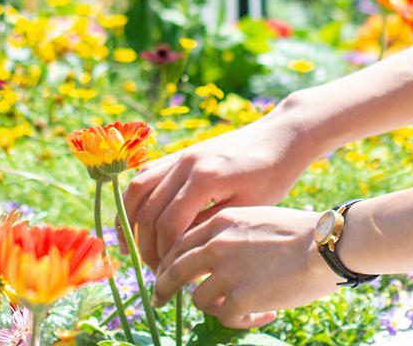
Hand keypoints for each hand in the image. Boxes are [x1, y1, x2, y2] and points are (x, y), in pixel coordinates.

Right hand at [123, 107, 315, 271]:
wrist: (281, 136)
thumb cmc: (273, 174)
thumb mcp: (246, 208)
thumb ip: (210, 227)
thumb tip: (180, 253)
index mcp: (204, 178)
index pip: (169, 225)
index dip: (166, 256)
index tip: (170, 277)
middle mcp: (185, 162)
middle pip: (148, 210)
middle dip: (146, 246)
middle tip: (156, 271)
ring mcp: (181, 154)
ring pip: (138, 189)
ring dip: (130, 220)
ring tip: (133, 249)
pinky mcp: (181, 153)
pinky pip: (147, 175)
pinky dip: (137, 199)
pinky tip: (139, 220)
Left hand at [151, 205, 342, 328]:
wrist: (325, 246)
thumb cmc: (301, 232)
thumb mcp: (257, 218)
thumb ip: (231, 234)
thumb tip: (213, 259)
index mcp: (221, 222)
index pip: (180, 242)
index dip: (170, 260)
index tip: (167, 273)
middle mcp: (216, 245)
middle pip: (174, 270)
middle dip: (164, 288)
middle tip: (160, 300)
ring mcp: (226, 272)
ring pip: (198, 299)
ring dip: (216, 307)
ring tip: (243, 309)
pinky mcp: (239, 298)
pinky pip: (226, 318)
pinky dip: (243, 321)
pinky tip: (266, 314)